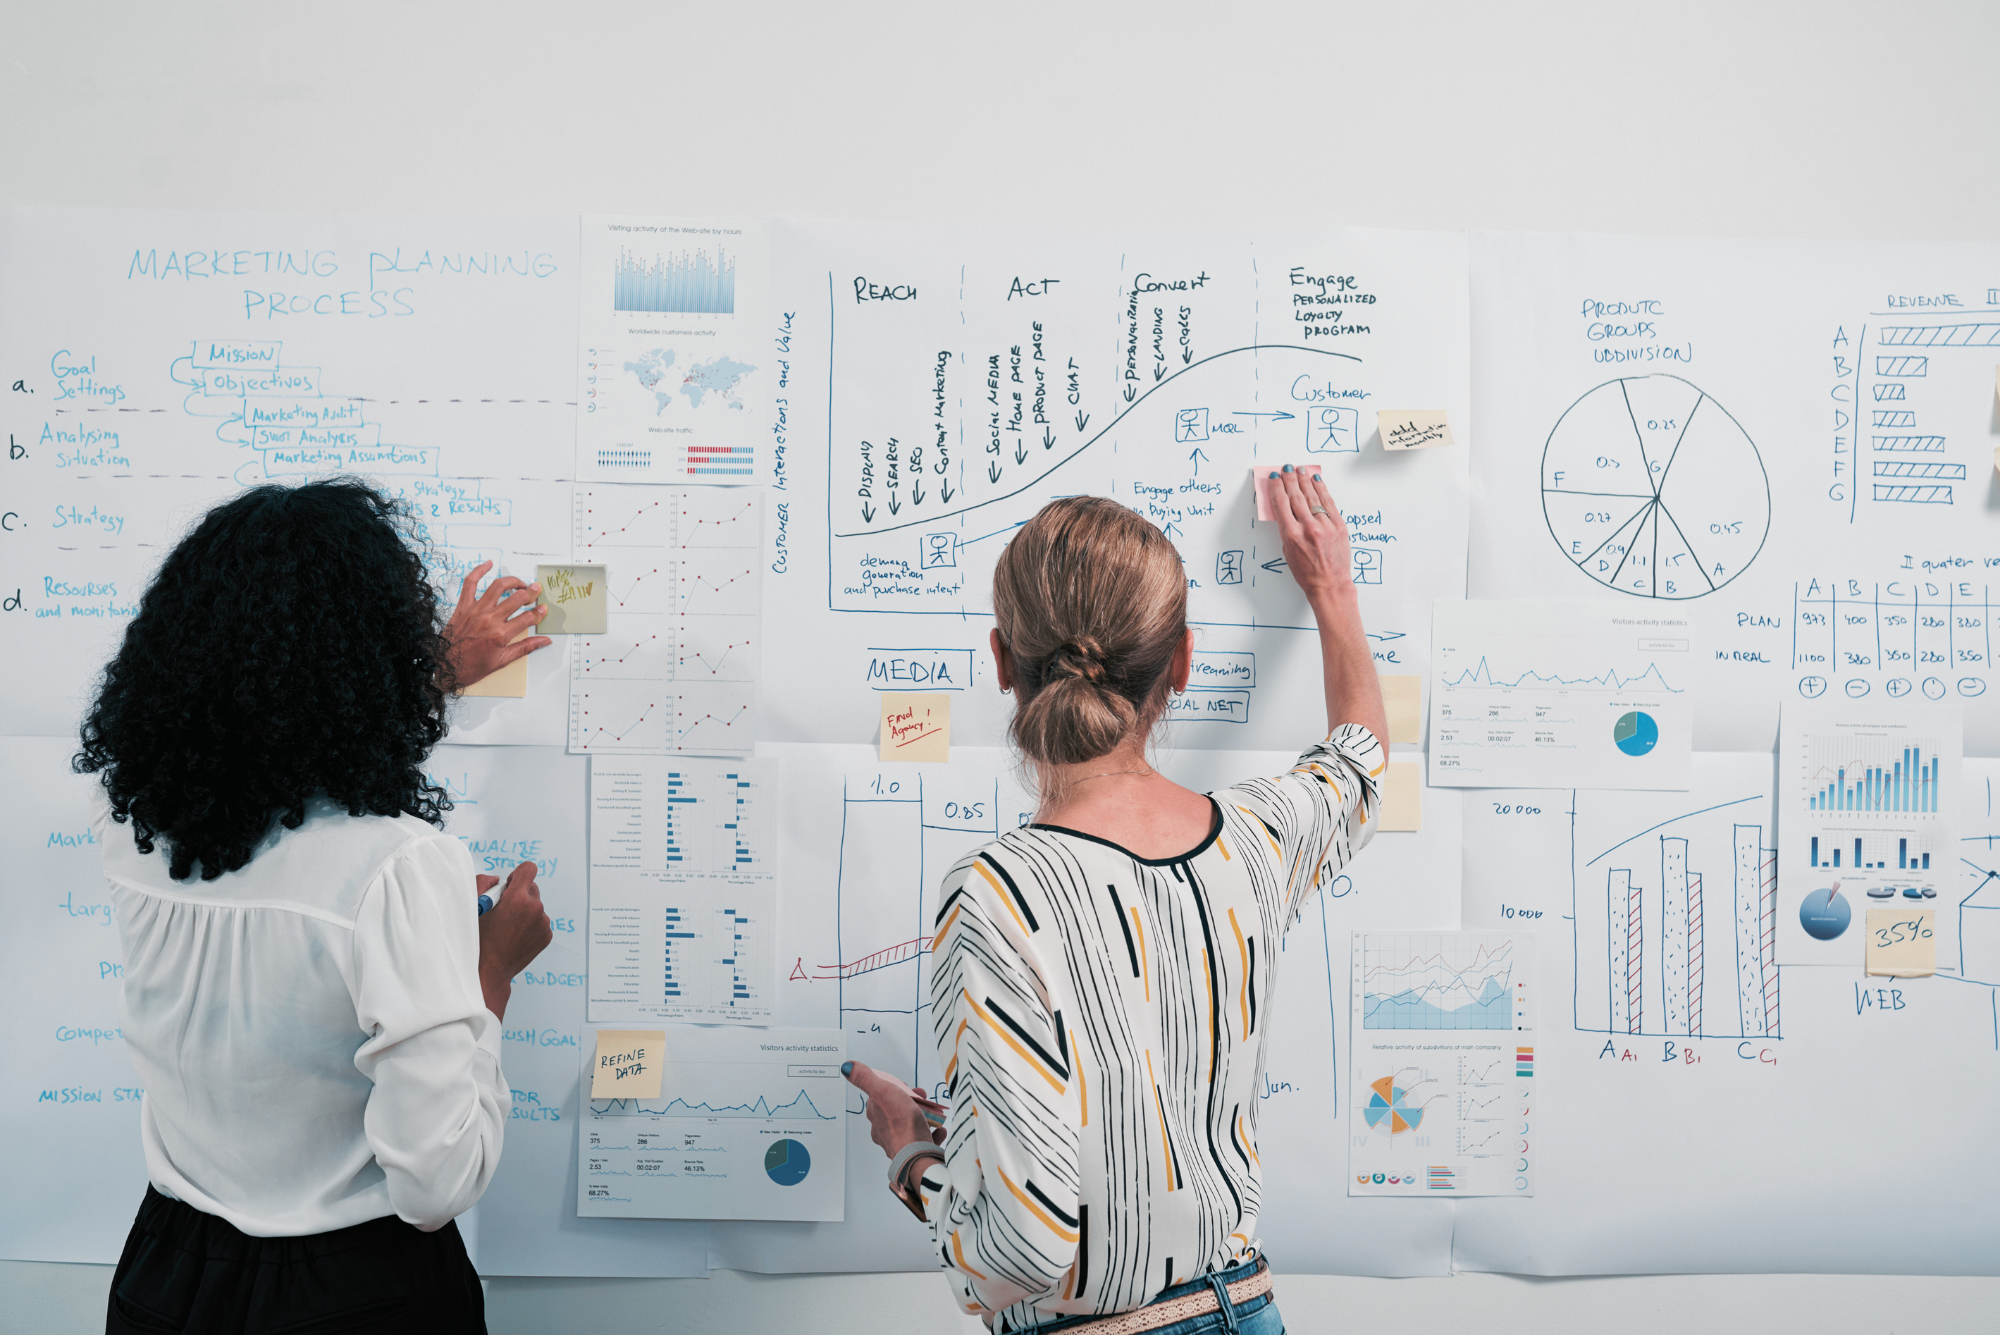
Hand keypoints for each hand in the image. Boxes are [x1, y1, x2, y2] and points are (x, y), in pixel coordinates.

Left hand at [444, 561, 551, 689]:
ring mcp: (476, 610)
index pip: (528, 618)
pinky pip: (470, 583)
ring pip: (498, 587)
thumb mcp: (502, 661)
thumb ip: (525, 647)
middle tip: (536, 591)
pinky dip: (479, 571)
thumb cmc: (472, 667)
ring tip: (520, 583)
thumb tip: (544, 641)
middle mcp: (489, 619)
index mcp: (500, 634)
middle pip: (517, 599)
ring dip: (512, 581)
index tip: (543, 609)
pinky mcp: (463, 606)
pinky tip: (488, 564)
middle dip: (531, 593)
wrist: (446, 666)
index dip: (539, 613)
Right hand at [477, 860, 552, 1020]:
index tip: (509, 885)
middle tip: (503, 910)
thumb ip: (484, 882)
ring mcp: (543, 924)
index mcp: (517, 898)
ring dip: (524, 911)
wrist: (489, 971)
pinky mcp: (547, 936)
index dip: (517, 875)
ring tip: (507, 927)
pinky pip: (539, 921)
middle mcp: (535, 909)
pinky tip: (515, 936)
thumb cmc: (477, 939)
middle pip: (532, 888)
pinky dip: (529, 925)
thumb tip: (499, 879)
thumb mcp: (473, 905)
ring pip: (535, 906)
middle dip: (518, 895)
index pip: (528, 869)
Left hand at [843, 1060, 944, 1159]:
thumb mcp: (882, 1091)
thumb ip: (866, 1078)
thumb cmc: (900, 1122)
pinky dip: (931, 1133)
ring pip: (909, 1125)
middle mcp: (883, 1130)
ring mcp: (898, 1141)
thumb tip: (848, 1067)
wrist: (915, 1153)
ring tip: (933, 1113)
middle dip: (911, 1101)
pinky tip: (938, 1130)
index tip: (905, 1086)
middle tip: (922, 1097)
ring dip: (922, 1116)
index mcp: (876, 1115)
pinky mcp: (912, 1151)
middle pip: (896, 1109)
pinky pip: (922, 1140)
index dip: (893, 1088)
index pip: (880, 1096)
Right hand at [1271, 465, 1353, 603]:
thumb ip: (1286, 529)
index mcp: (1292, 535)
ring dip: (1305, 481)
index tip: (1274, 477)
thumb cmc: (1306, 573)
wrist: (1330, 584)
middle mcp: (1309, 528)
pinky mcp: (1339, 526)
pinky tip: (1317, 480)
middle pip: (1296, 497)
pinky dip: (1322, 489)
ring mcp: (1326, 526)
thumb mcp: (1288, 551)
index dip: (1277, 488)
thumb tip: (1286, 509)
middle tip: (1286, 468)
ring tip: (1299, 469)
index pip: (1281, 504)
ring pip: (1313, 496)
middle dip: (1290, 480)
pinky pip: (1329, 502)